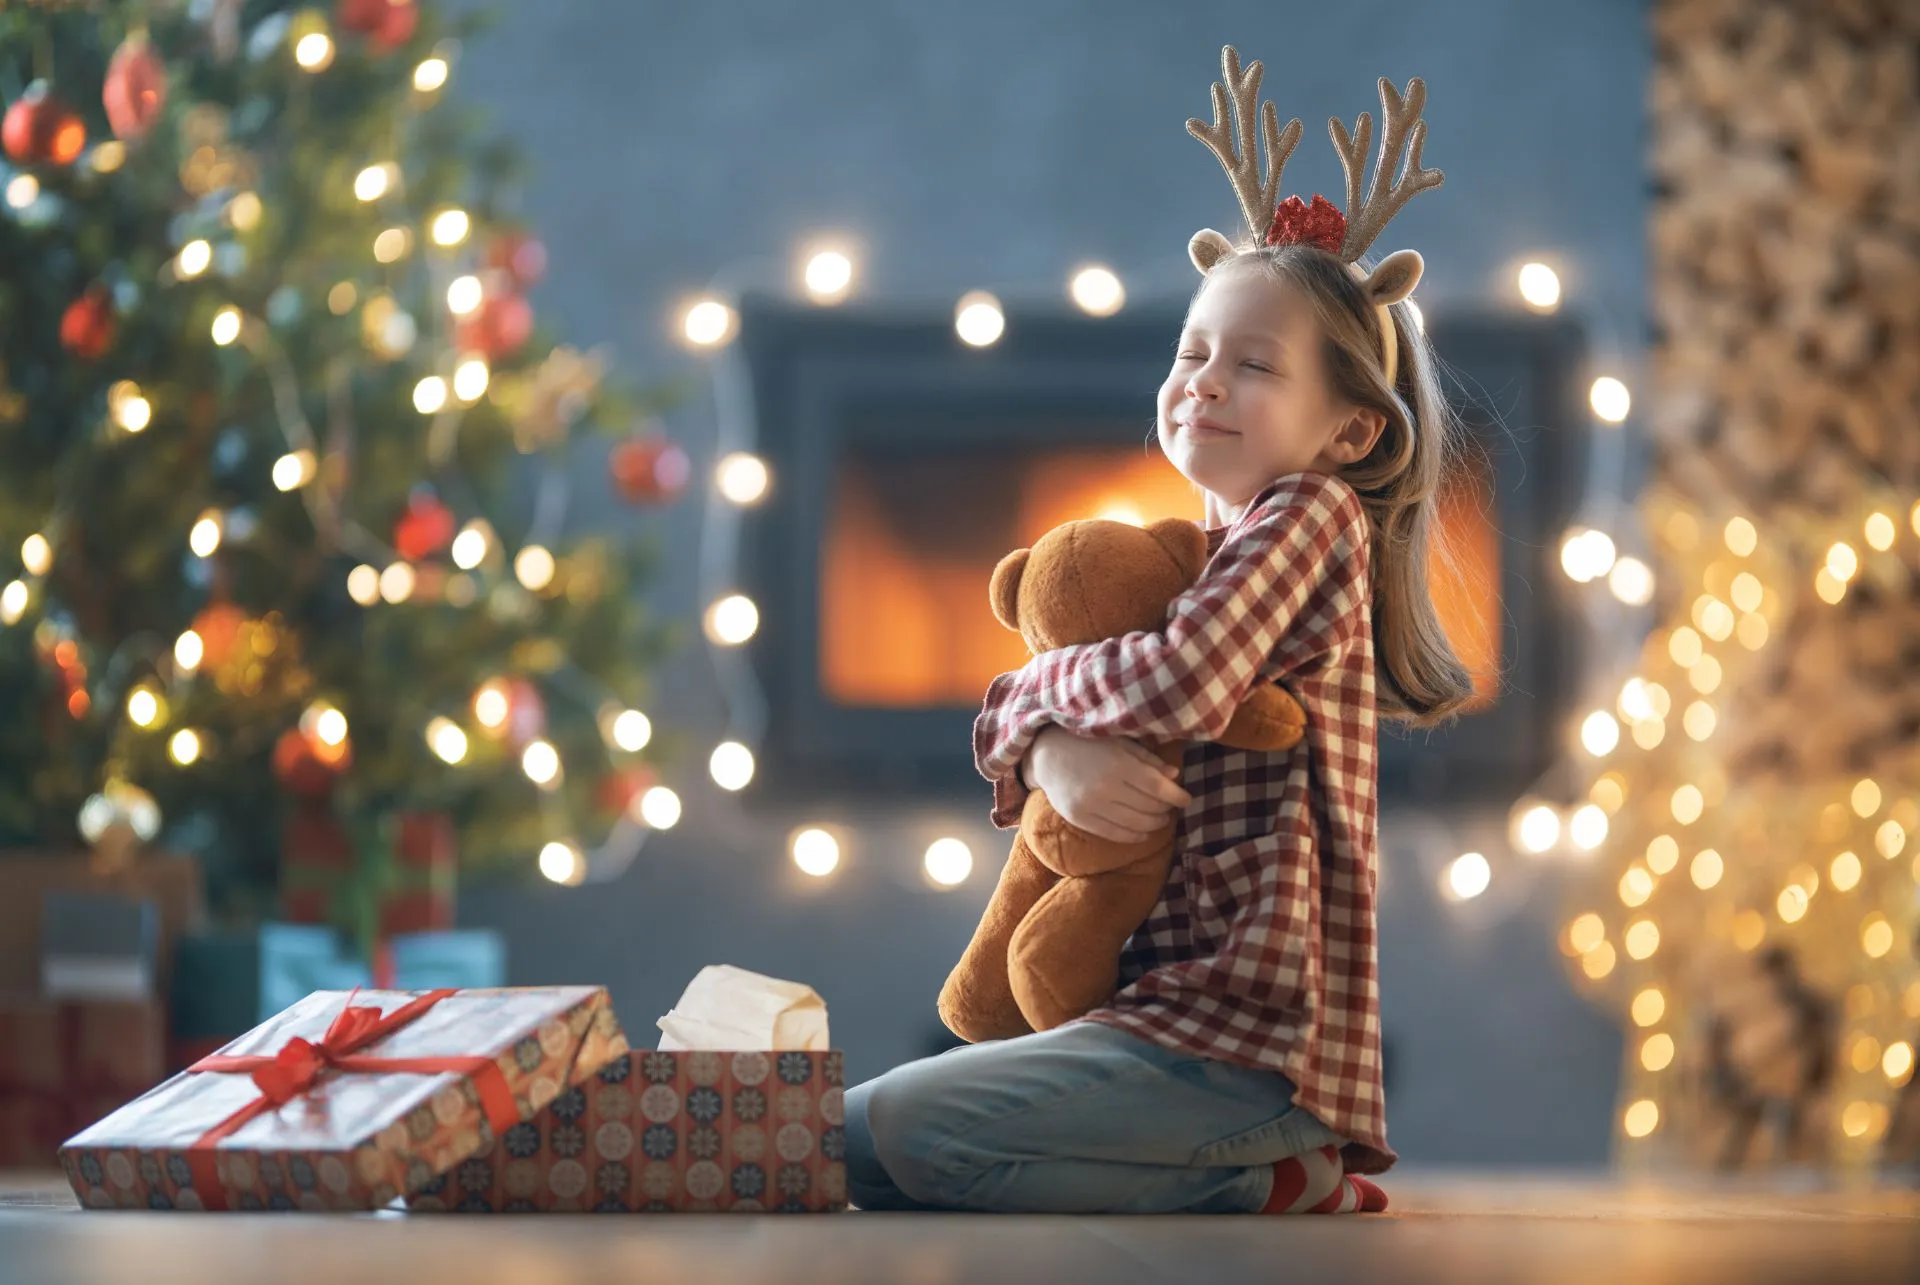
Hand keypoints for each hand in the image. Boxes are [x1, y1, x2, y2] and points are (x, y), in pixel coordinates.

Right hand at [1021, 726, 1190, 843]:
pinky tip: (1144, 833)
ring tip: (1160, 818)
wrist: (1046, 754)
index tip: (1187, 799)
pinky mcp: (1081, 819)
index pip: (1157, 787)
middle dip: (1166, 809)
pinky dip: (1135, 837)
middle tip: (1171, 806)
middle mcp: (1105, 787)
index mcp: (1117, 763)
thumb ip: (1146, 758)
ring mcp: (1091, 806)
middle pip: (1148, 807)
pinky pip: (1115, 835)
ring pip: (1135, 824)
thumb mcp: (1118, 741)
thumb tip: (1175, 775)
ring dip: (1154, 824)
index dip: (1176, 796)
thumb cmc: (1087, 742)